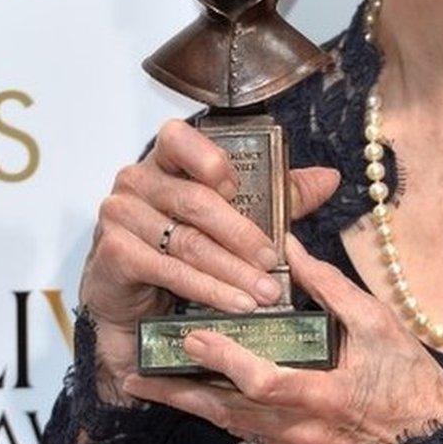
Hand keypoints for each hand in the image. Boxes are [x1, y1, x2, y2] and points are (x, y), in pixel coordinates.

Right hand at [79, 119, 340, 400]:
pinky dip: (207, 289)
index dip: (211, 159)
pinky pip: (168, 270)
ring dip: (232, 269)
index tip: (241, 188)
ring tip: (265, 291)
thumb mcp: (235, 217)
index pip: (180, 138)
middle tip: (275, 260)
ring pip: (188, 241)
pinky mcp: (113, 255)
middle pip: (196, 201)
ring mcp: (120, 217)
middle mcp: (137, 181)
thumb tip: (329, 178)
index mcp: (165, 161)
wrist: (134, 305)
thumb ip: (279, 195)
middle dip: (243, 234)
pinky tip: (234, 302)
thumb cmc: (185, 247)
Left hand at [123, 233, 442, 443]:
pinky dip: (231, 415)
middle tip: (136, 378)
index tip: (191, 337)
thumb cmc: (407, 375)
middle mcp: (302, 433)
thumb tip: (291, 249)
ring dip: (197, 405)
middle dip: (180, 395)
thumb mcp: (376, 321)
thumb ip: (330, 286)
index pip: (262, 382)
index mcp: (325, 395)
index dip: (225, 360)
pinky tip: (213, 396)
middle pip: (229, 415)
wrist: (430, 438)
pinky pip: (254, 438)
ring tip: (156, 386)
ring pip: (235, 428)